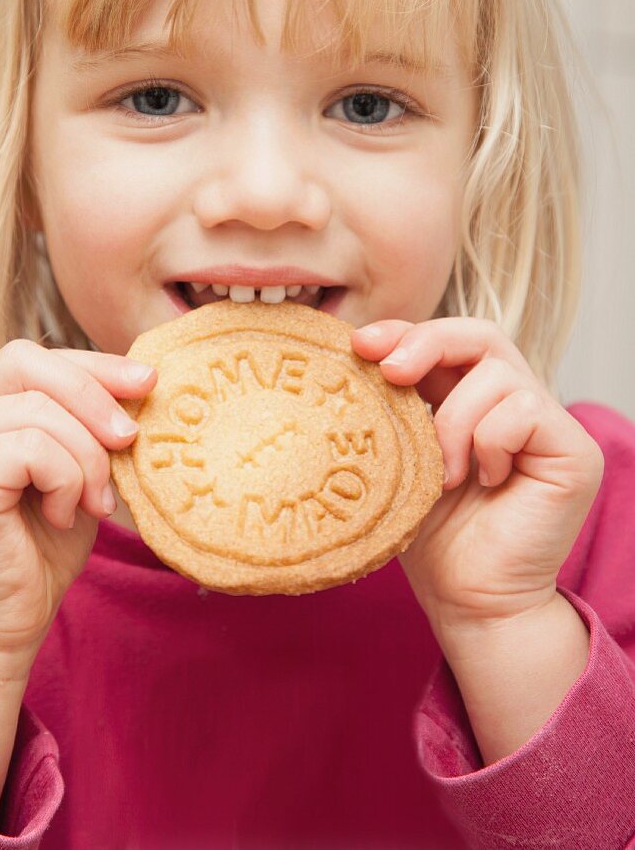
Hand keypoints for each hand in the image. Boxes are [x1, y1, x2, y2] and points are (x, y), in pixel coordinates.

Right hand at [0, 340, 155, 662]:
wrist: (3, 626)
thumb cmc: (42, 548)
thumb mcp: (75, 468)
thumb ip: (89, 422)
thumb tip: (140, 378)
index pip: (31, 357)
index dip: (93, 364)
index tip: (148, 381)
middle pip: (28, 363)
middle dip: (94, 397)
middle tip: (130, 441)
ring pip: (41, 411)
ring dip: (86, 459)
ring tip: (93, 503)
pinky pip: (33, 448)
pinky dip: (66, 481)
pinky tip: (62, 516)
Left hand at [351, 317, 603, 634]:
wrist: (468, 603)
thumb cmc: (433, 537)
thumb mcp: (403, 457)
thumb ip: (398, 404)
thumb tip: (358, 351)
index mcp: (475, 399)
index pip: (450, 339)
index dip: (407, 331)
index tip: (360, 344)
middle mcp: (518, 403)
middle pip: (480, 335)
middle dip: (426, 343)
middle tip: (390, 372)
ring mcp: (551, 424)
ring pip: (496, 375)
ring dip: (453, 422)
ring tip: (444, 475)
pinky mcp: (574, 452)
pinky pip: (523, 411)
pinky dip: (489, 442)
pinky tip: (484, 482)